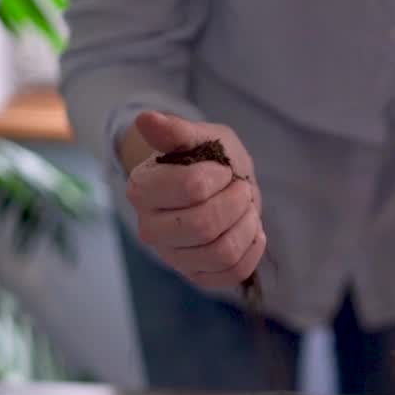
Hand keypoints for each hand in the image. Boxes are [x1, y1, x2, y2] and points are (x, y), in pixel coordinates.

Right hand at [123, 111, 264, 287]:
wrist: (218, 187)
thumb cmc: (206, 159)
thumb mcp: (198, 137)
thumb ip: (175, 130)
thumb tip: (146, 120)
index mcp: (142, 189)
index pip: (191, 188)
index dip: (218, 177)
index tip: (223, 170)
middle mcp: (150, 228)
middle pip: (204, 226)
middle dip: (236, 203)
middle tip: (241, 188)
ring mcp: (172, 256)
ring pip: (221, 253)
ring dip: (247, 225)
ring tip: (247, 208)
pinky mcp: (195, 275)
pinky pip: (232, 273)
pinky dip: (252, 249)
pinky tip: (250, 230)